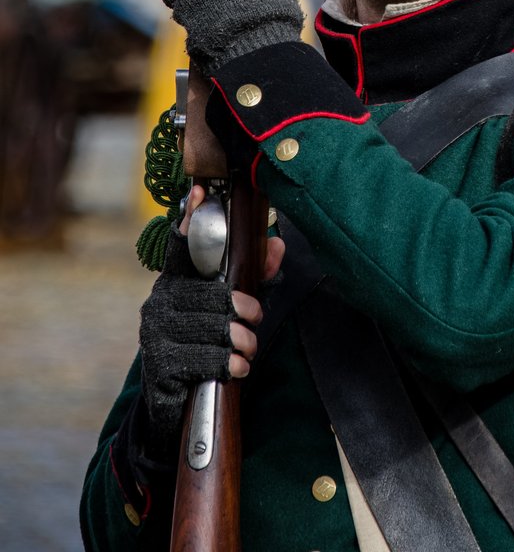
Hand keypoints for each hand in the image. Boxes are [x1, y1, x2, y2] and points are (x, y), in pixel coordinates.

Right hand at [138, 185, 284, 448]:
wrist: (175, 402)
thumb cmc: (207, 341)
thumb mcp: (233, 309)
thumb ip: (255, 277)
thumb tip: (277, 244)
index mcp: (177, 278)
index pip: (181, 244)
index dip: (191, 219)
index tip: (200, 193)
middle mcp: (160, 299)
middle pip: (208, 292)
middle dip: (240, 307)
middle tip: (255, 319)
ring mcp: (155, 331)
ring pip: (207, 325)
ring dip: (238, 339)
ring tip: (249, 348)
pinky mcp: (158, 364)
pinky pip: (199, 357)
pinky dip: (226, 363)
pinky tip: (237, 368)